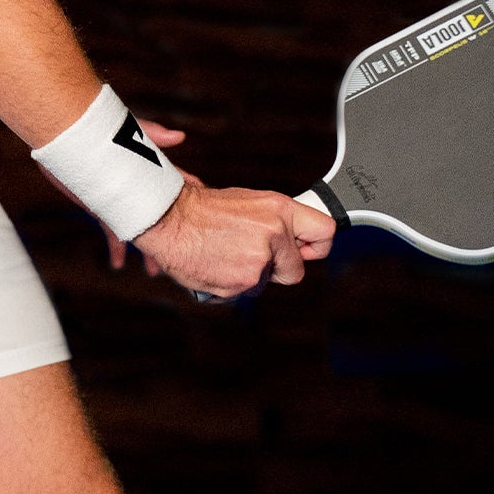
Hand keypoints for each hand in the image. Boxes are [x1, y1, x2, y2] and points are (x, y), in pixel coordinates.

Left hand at [43, 117, 190, 275]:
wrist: (64, 137)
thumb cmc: (98, 128)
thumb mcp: (128, 131)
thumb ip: (152, 134)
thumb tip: (180, 136)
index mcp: (149, 170)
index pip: (175, 190)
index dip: (189, 205)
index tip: (204, 222)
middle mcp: (137, 188)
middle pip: (159, 218)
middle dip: (170, 238)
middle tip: (182, 258)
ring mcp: (119, 199)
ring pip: (138, 230)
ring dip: (146, 251)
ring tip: (154, 271)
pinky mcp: (100, 207)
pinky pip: (111, 231)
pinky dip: (116, 248)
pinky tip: (119, 264)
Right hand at [133, 177, 335, 300]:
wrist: (168, 219)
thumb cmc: (201, 209)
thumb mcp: (246, 202)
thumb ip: (273, 222)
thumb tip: (291, 241)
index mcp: (278, 209)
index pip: (325, 231)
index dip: (316, 247)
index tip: (306, 250)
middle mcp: (274, 233)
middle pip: (295, 270)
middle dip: (277, 268)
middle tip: (251, 252)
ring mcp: (259, 260)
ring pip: (264, 282)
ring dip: (248, 274)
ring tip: (223, 251)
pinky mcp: (242, 282)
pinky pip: (243, 291)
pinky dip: (229, 283)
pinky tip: (214, 262)